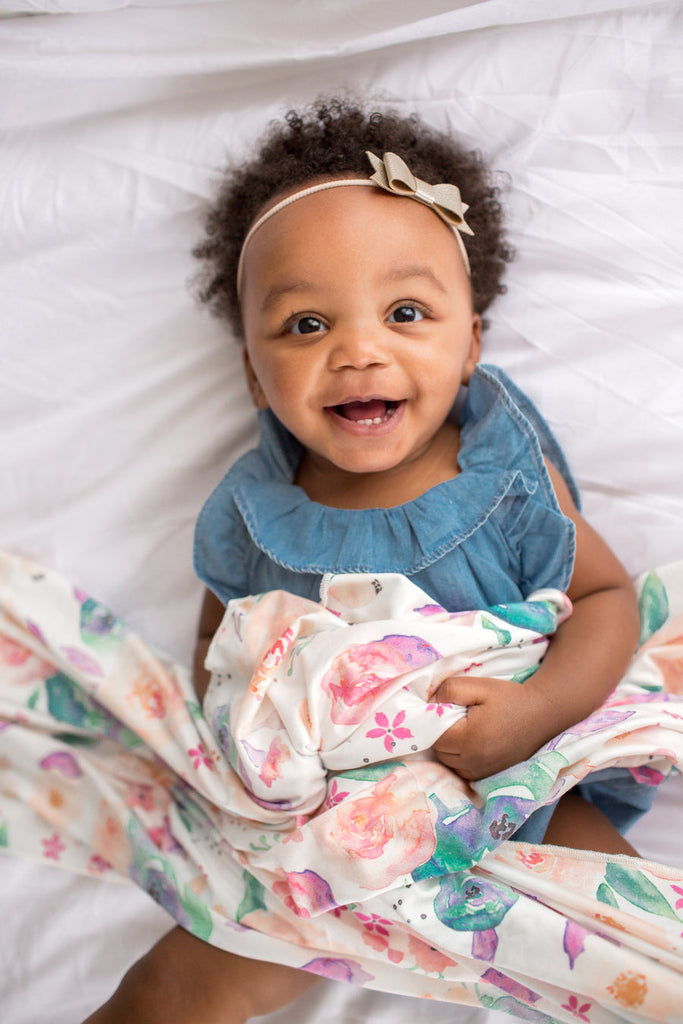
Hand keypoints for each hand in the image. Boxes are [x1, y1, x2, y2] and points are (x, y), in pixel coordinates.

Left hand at [432, 675, 553, 780]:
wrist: (542, 714)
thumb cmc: (510, 698)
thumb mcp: (479, 685)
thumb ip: (450, 690)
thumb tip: (429, 701)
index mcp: (469, 739)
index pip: (432, 734)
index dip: (431, 719)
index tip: (441, 707)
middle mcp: (473, 761)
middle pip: (438, 749)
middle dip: (439, 732)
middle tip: (455, 715)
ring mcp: (481, 771)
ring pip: (448, 762)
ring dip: (449, 747)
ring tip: (464, 728)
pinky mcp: (489, 775)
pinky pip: (461, 770)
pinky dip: (460, 758)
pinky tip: (472, 741)